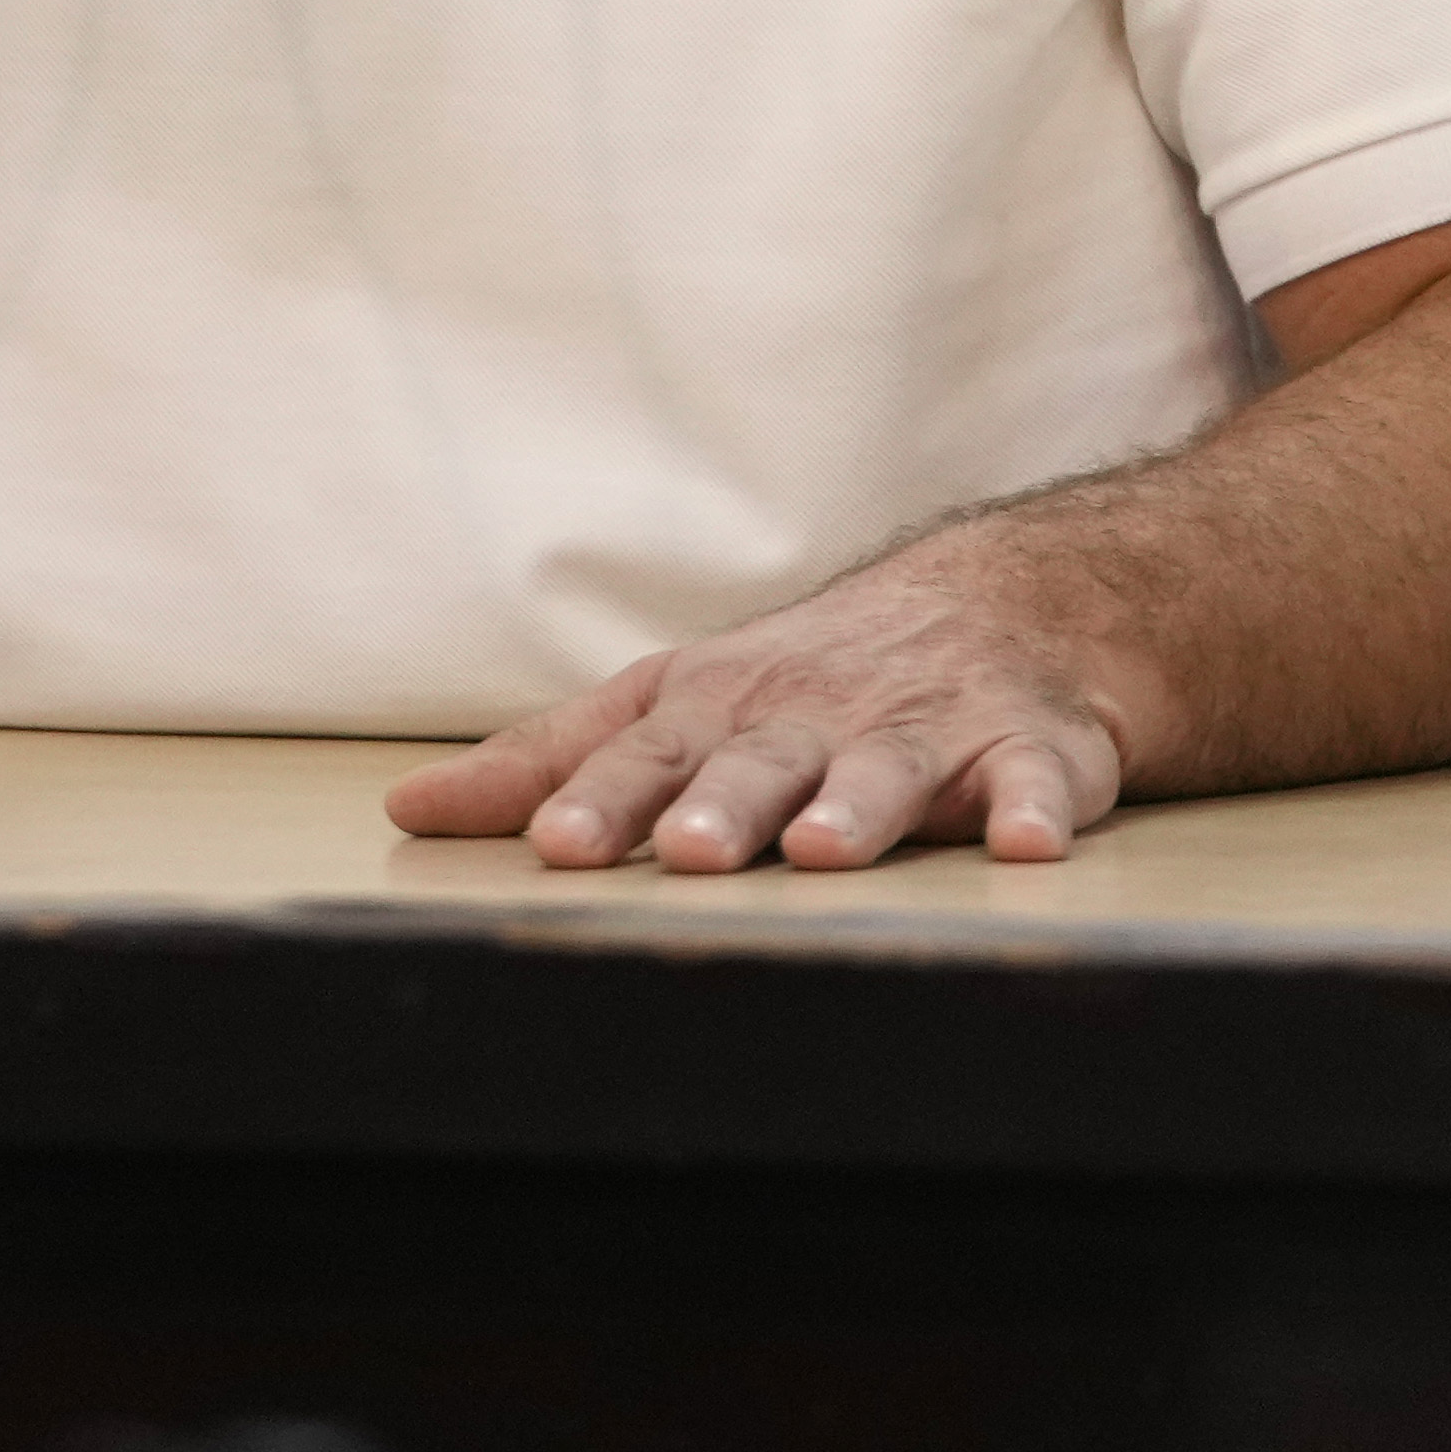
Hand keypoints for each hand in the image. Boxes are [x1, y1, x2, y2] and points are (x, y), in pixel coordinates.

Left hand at [382, 538, 1153, 873]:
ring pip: (890, 767)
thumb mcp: (680, 701)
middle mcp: (822, 714)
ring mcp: (929, 729)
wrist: (1013, 601)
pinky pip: (1042, 779)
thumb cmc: (816, 677)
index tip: (559, 847)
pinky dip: (1041, 807)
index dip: (608, 799)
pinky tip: (1032, 843)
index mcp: (730, 708)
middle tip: (692, 850)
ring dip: (858, 805)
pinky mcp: (1033, 748)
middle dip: (728, 802)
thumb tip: (408, 809)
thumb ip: (553, 760)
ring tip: (825, 847)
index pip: (652, 752)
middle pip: (766, 758)